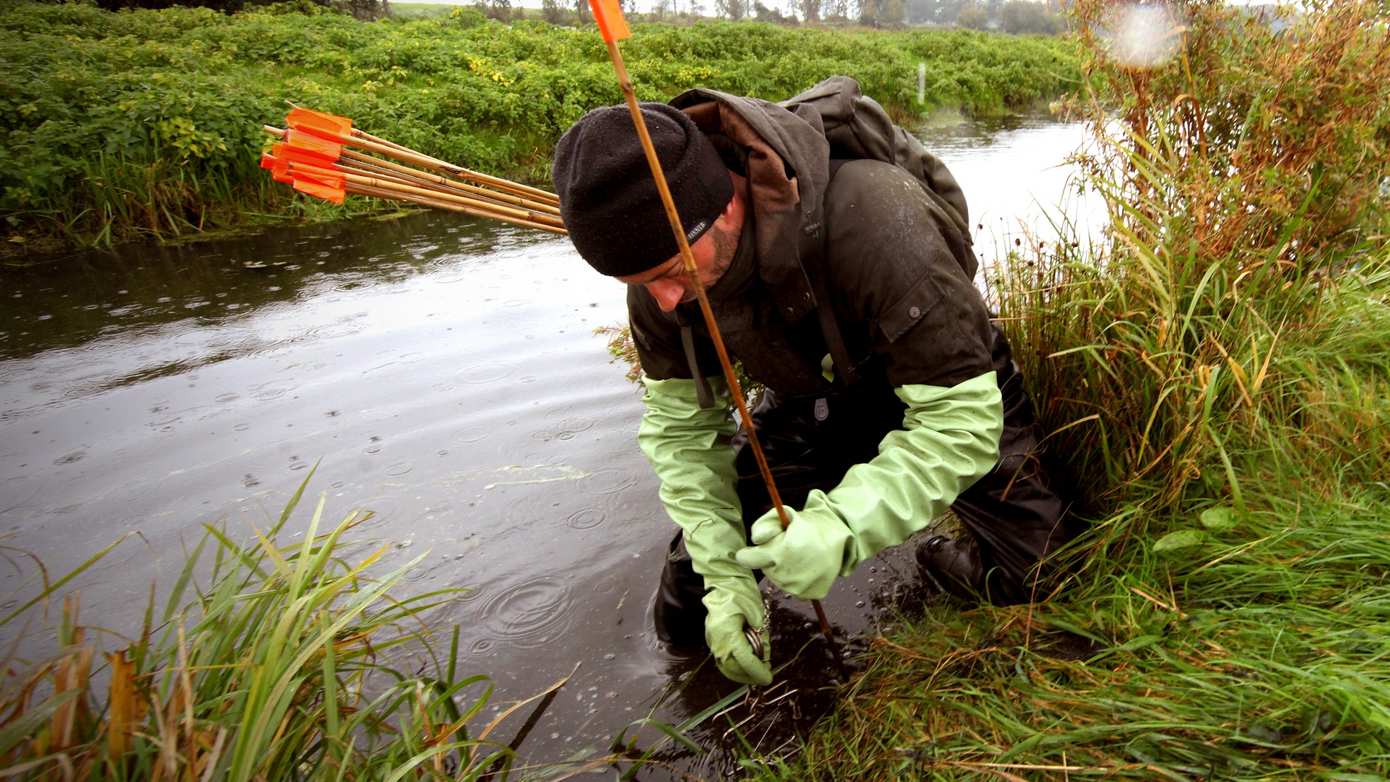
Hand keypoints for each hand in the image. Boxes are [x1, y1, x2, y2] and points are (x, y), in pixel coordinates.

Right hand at [702, 577, 770, 685]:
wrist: (724, 583)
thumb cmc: (742, 594)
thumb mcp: (758, 615)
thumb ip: (761, 639)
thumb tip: (765, 658)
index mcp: (728, 633)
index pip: (745, 661)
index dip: (758, 672)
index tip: (768, 678)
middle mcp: (717, 641)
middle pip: (734, 668)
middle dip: (750, 676)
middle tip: (764, 676)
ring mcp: (711, 641)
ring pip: (725, 667)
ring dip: (741, 674)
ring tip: (756, 673)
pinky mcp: (711, 639)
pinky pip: (721, 660)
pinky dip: (733, 667)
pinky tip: (744, 666)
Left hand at [734, 505, 851, 599]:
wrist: (841, 535)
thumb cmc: (809, 524)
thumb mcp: (786, 514)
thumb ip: (764, 525)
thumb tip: (755, 541)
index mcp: (782, 552)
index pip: (747, 559)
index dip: (749, 553)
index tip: (754, 550)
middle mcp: (790, 575)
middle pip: (765, 569)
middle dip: (771, 558)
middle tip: (788, 547)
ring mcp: (802, 587)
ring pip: (779, 581)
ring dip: (784, 570)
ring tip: (800, 556)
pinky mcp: (813, 594)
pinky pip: (795, 589)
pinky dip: (798, 579)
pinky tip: (808, 567)